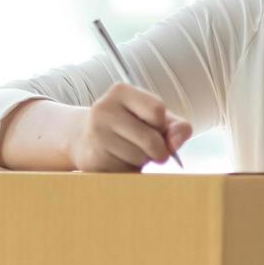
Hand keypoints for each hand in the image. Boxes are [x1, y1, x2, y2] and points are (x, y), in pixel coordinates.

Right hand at [69, 83, 192, 172]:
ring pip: (139, 159)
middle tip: (145, 147)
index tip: (152, 126)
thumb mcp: (157, 120)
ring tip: (127, 152)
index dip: (161, 125)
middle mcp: (103, 109)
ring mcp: (94, 135)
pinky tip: (117, 161)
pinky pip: (125, 172)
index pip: (157, 110)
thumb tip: (174, 145)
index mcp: (121, 91)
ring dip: (141, 161)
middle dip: (157, 150)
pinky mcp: (91, 159)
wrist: (86, 141)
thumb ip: (177, 128)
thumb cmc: (130, 127)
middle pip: (152, 140)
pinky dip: (128, 172)